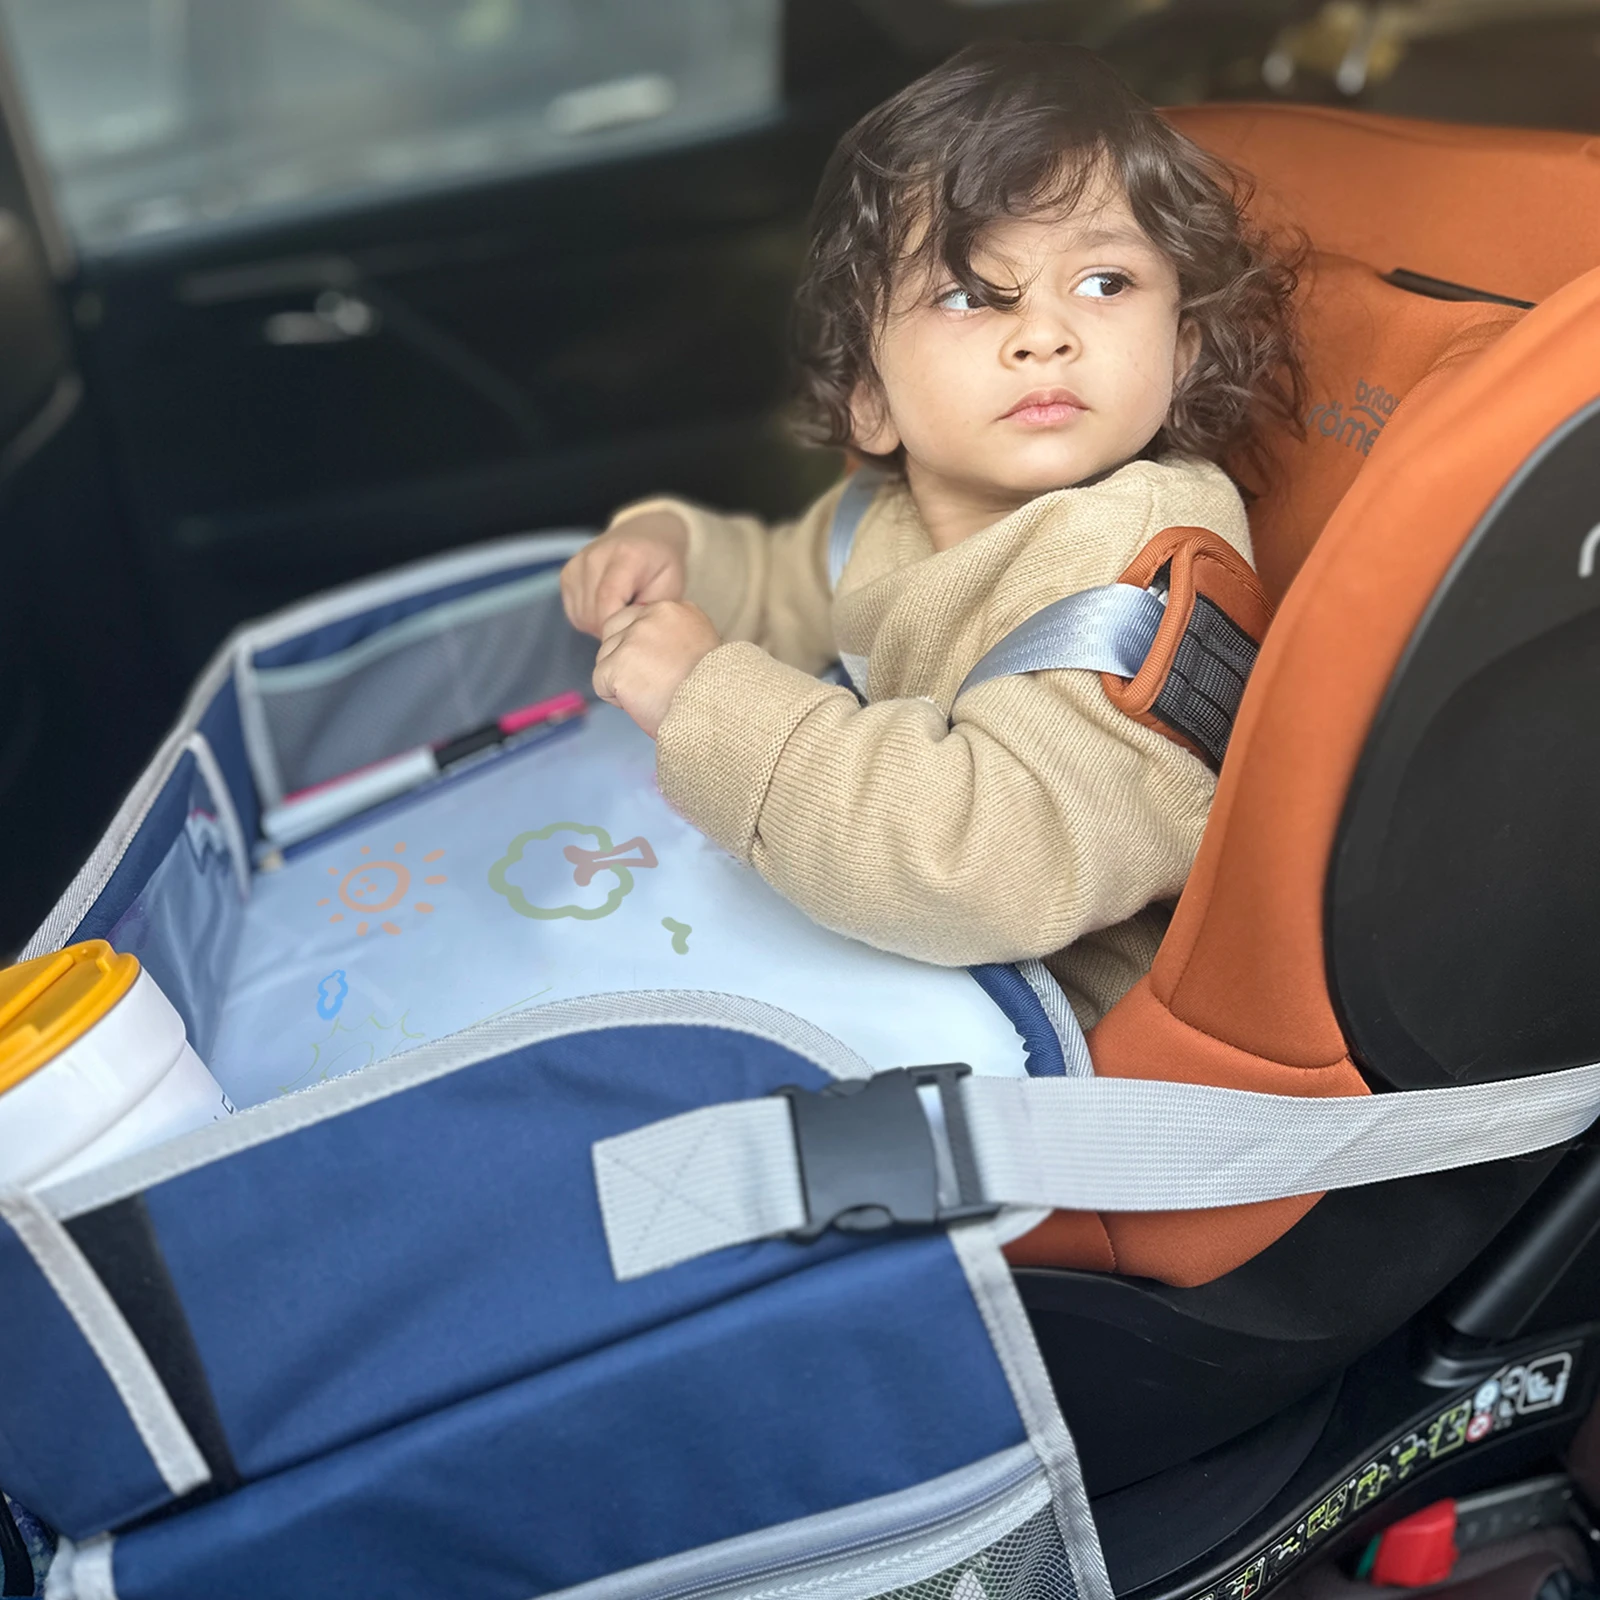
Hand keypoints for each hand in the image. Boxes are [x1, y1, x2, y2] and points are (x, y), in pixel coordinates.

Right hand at [561, 509, 689, 636]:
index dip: (616, 625)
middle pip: (593, 614)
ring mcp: (576, 564)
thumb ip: (650, 610)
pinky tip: (609, 607)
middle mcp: (594, 556)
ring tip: (622, 611)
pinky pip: (575, 615)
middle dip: (613, 628)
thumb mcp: (670, 587)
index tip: (632, 633)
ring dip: (602, 625)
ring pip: (583, 618)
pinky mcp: (566, 574)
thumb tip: (626, 631)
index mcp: (625, 555)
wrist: (645, 536)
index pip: (607, 599)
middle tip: (633, 621)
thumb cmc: (661, 565)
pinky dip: (592, 619)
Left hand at [592, 601, 720, 736]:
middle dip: (622, 658)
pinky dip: (616, 699)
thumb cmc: (710, 693)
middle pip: (613, 631)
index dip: (643, 649)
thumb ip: (671, 638)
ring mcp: (634, 638)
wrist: (714, 714)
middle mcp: (654, 615)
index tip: (665, 669)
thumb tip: (643, 647)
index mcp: (678, 609)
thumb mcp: (699, 649)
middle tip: (651, 683)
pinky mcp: (618, 664)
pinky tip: (642, 704)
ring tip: (652, 695)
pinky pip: (600, 682)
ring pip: (605, 657)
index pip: (637, 619)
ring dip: (621, 681)